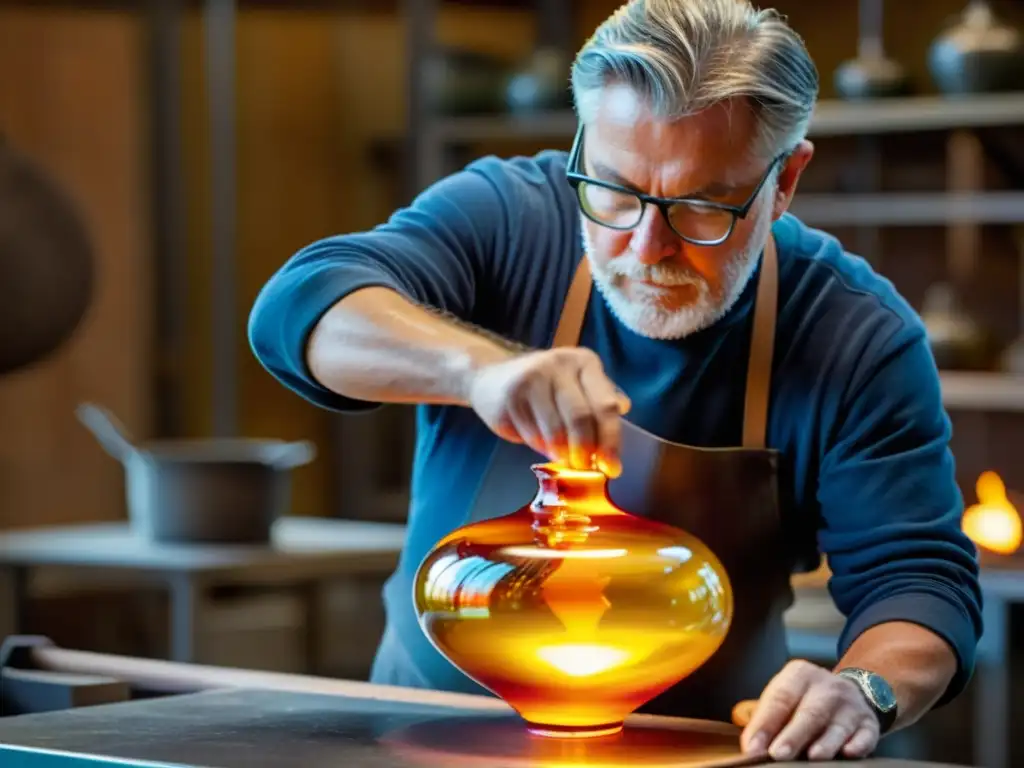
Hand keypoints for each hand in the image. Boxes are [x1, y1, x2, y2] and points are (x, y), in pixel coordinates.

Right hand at [467, 347, 629, 475]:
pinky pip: (533, 436)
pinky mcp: (510, 398)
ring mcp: (531, 379)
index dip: (611, 440)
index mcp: (583, 361)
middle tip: (584, 468)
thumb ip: (600, 398)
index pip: (605, 405)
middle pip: (581, 418)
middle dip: (585, 450)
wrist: (490, 377)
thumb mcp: (576, 383)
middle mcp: (558, 365)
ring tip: (563, 458)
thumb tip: (624, 411)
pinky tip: (542, 444)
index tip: (612, 467)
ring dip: (562, 453)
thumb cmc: (543, 386)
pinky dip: (541, 448)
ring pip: (556, 431)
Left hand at [731, 660, 880, 760]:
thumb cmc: (806, 699)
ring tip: (813, 757)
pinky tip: (849, 753)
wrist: (852, 691)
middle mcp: (827, 686)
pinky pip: (866, 734)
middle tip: (778, 755)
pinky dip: (858, 744)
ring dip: (826, 743)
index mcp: (799, 674)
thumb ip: (766, 719)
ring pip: (837, 725)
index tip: (753, 747)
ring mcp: (850, 704)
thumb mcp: (785, 697)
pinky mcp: (869, 722)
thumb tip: (751, 746)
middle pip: (809, 712)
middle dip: (793, 735)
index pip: (780, 698)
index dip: (766, 724)